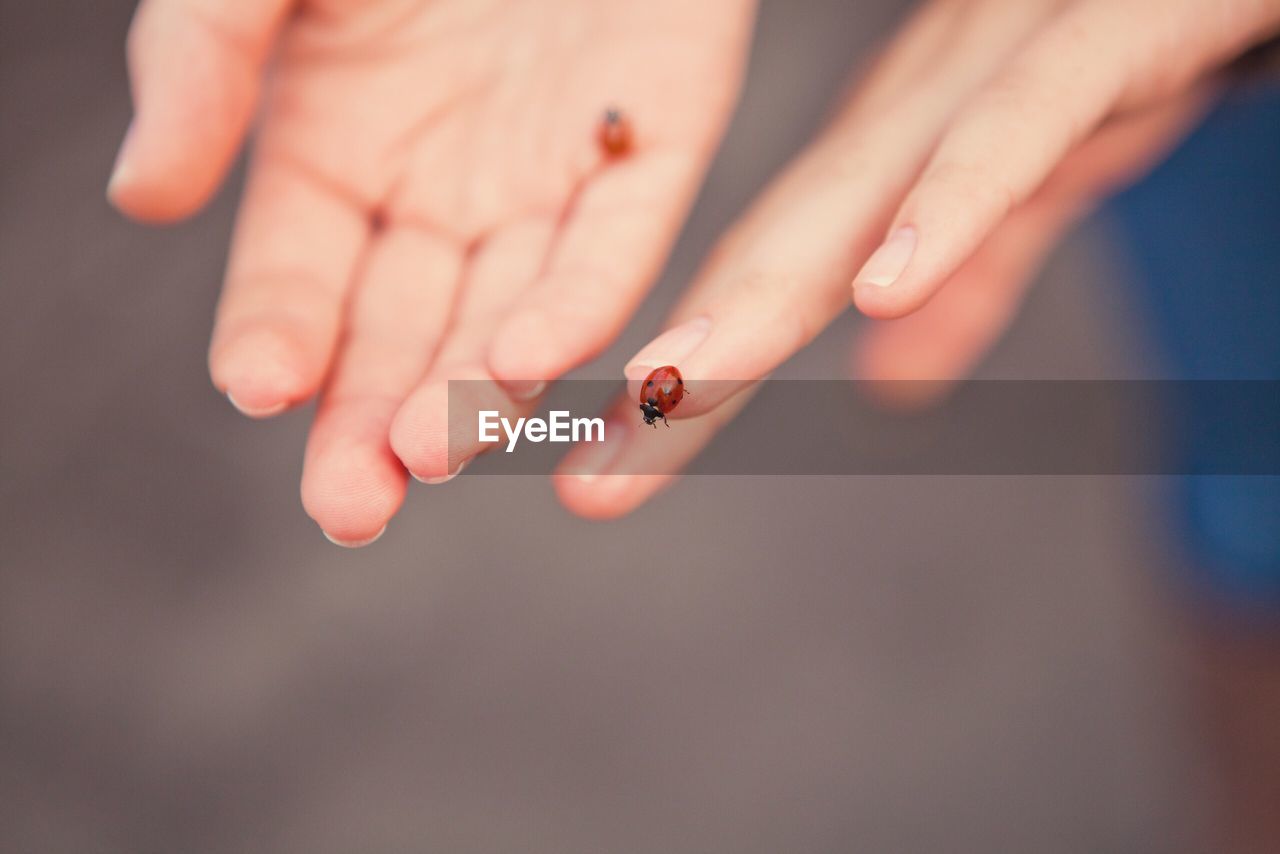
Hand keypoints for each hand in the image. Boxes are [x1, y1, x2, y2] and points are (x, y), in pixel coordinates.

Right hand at [109, 0, 754, 543]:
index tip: (256, 389)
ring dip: (466, 396)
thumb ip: (200, 62)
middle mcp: (441, 193)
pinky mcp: (654, 148)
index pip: (295, 283)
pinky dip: (571, 307)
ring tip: (429, 455)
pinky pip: (613, 249)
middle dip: (372, 426)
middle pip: (399, 338)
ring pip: (505, 318)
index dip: (273, 340)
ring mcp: (546, 184)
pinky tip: (522, 364)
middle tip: (350, 508)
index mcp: (337, 156)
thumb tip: (142, 201)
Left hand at [557, 0, 1279, 517]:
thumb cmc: (1120, 55)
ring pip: (855, 191)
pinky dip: (952, 204)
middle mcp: (911, 111)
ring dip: (758, 298)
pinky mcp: (1103, 39)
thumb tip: (891, 387)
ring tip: (671, 389)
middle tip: (592, 482)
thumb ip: (963, 281)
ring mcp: (991, 69)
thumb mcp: (1035, 185)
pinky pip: (1020, 124)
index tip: (606, 475)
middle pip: (774, 254)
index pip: (767, 282)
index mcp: (887, 156)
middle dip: (680, 376)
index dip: (687, 386)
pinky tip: (885, 284)